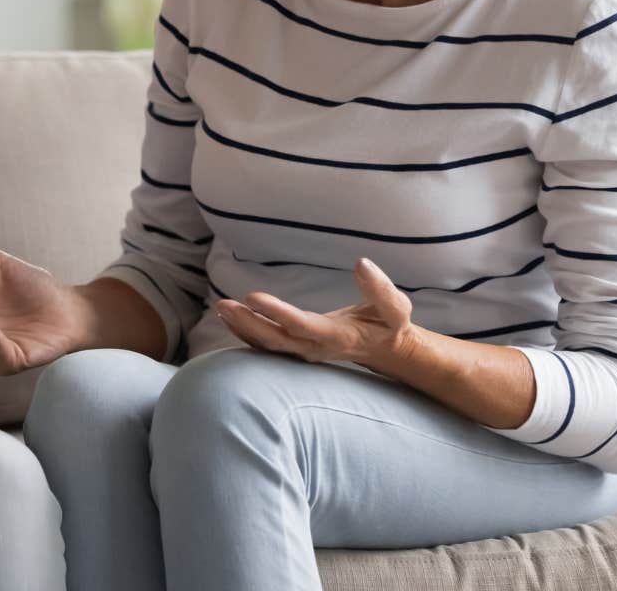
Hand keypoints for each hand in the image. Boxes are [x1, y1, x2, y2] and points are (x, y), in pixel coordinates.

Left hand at [214, 258, 418, 370]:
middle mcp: (315, 348)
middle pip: (276, 340)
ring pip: (268, 346)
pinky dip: (247, 334)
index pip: (301, 325)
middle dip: (248, 324)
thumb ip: (380, 290)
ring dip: (242, 329)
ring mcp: (304, 352)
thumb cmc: (389, 325)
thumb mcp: (396, 308)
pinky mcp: (297, 349)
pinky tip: (229, 318)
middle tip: (223, 305)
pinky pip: (267, 346)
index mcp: (337, 337)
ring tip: (221, 308)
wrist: (385, 349)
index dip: (276, 313)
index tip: (252, 297)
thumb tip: (362, 264)